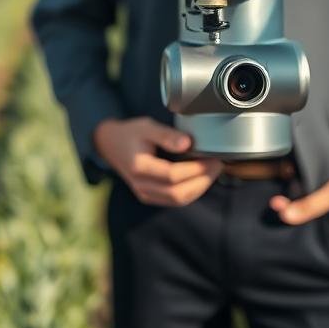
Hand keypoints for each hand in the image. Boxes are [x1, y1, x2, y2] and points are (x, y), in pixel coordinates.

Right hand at [93, 116, 221, 206]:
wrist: (111, 144)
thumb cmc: (130, 133)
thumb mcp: (147, 126)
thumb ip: (167, 135)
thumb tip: (188, 144)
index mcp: (139, 167)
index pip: (172, 175)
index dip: (195, 169)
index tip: (212, 158)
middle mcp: (141, 185)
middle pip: (177, 193)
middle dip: (202, 181)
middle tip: (217, 165)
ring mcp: (145, 194)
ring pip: (178, 200)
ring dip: (199, 188)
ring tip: (212, 172)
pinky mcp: (150, 196)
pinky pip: (174, 200)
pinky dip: (190, 191)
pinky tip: (200, 178)